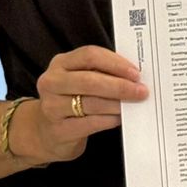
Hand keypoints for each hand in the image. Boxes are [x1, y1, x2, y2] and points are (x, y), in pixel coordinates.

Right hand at [22, 45, 146, 162]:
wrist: (45, 131)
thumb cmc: (72, 99)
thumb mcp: (80, 79)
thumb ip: (102, 73)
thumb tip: (134, 77)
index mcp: (60, 63)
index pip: (89, 55)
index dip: (115, 63)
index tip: (135, 72)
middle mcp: (52, 82)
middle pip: (89, 80)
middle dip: (119, 85)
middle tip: (141, 91)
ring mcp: (52, 107)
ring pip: (91, 103)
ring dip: (117, 104)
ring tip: (134, 104)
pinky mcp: (58, 130)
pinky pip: (90, 123)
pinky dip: (109, 120)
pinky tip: (120, 118)